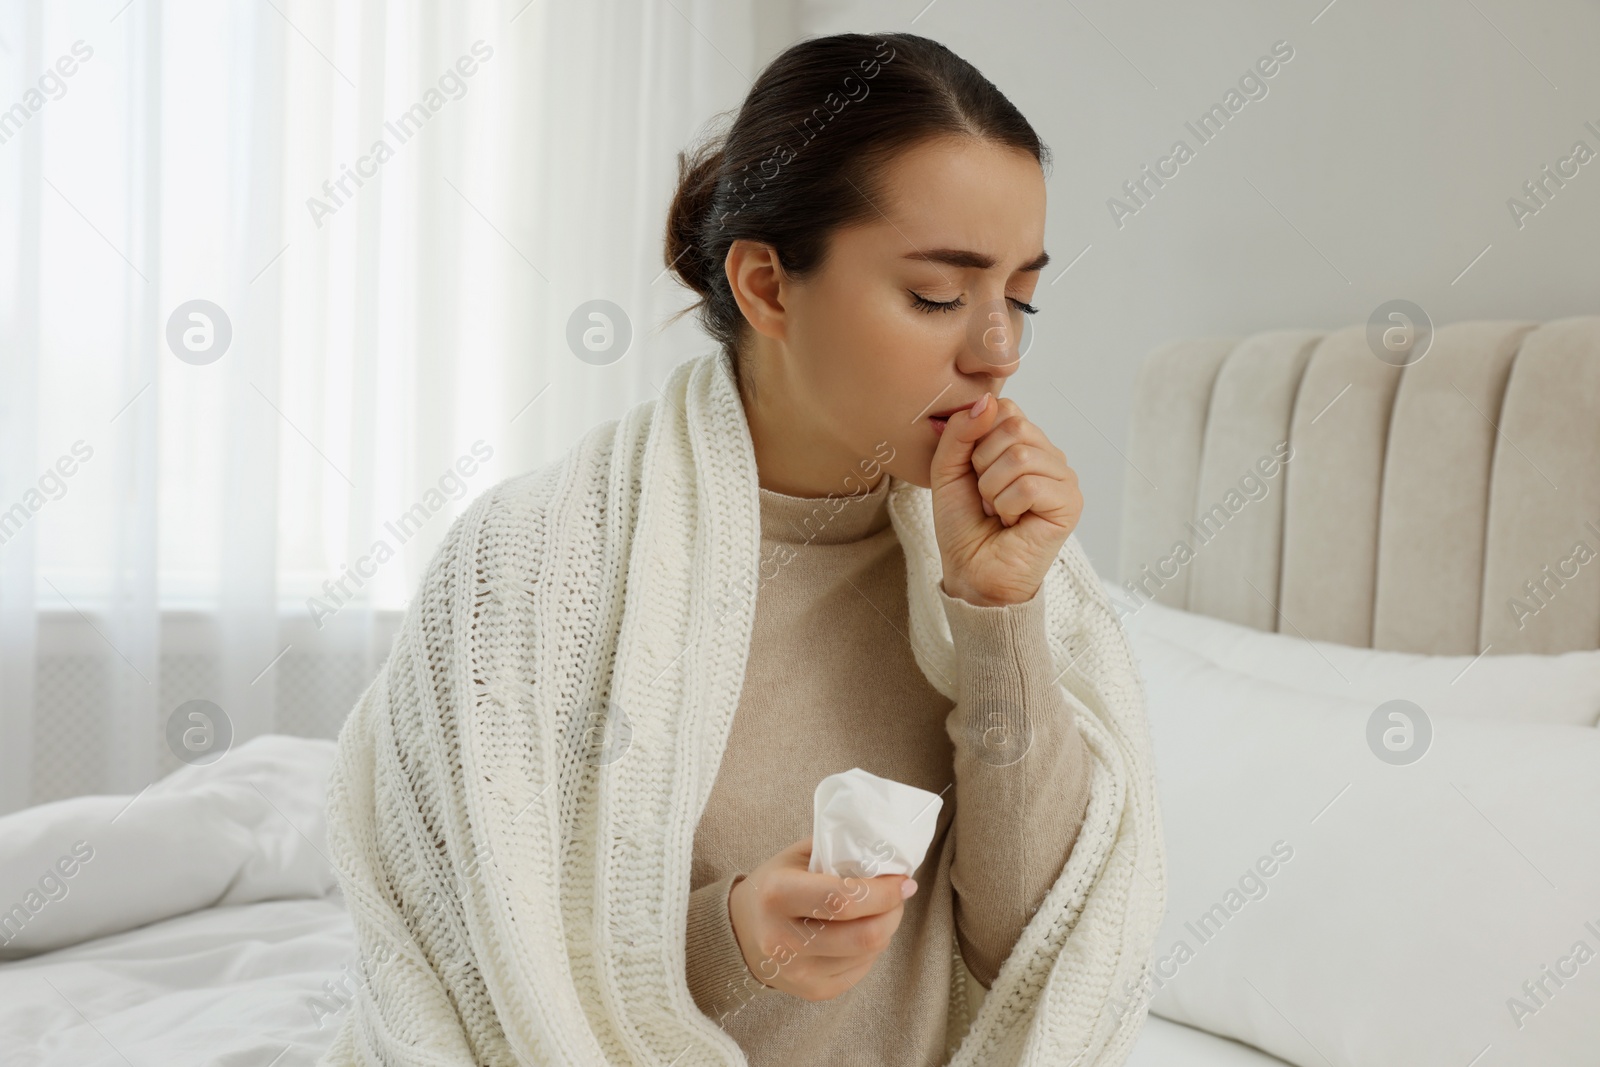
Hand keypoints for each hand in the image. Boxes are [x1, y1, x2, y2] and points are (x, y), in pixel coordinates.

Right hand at [727, 836, 916, 1002]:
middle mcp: (784, 940)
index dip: (884, 891)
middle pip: (864, 934)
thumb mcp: (796, 857)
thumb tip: (887, 857)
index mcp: (778, 895)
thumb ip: (838, 851)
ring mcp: (799, 972)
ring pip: (869, 953)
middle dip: (893, 911)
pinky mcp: (812, 992)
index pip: (844, 898)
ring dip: (886, 928)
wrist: (738, 932)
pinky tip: (860, 932)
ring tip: (880, 910)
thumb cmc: (774, 885)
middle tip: (898, 895)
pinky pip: (861, 970)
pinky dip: (871, 949)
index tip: (904, 880)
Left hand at [930, 393, 1081, 606]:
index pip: (1005, 409)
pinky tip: (1013, 523)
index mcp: (1024, 443)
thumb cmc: (963, 524)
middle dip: (983, 466)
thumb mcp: (947, 469)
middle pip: (1014, 427)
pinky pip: (1030, 485)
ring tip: (998, 511)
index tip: (974, 474)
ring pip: (1020, 456)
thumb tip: (986, 401)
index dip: (976, 440)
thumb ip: (960, 432)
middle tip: (987, 496)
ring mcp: (1063, 478)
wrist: (971, 572)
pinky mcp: (1070, 503)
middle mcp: (1049, 455)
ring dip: (993, 490)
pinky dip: (1008, 506)